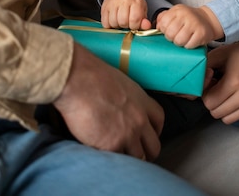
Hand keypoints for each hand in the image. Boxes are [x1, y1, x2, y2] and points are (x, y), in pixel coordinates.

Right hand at [54, 43, 163, 159]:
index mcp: (141, 101)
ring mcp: (127, 134)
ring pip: (138, 158)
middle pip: (154, 146)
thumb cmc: (93, 76)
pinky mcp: (112, 145)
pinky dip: (111, 160)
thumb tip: (120, 105)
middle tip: (135, 153)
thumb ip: (125, 98)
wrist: (79, 82)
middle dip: (146, 152)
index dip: (154, 131)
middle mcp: (139, 119)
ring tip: (117, 155)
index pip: (159, 120)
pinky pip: (117, 161)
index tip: (146, 135)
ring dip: (129, 159)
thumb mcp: (119, 82)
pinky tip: (102, 154)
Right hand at [101, 0, 150, 29]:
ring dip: (117, 25)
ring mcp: (113, 3)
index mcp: (136, 1)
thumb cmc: (132, 3)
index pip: (135, 20)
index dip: (135, 26)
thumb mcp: (142, 9)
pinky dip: (109, 25)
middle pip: (123, 22)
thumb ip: (144, 19)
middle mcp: (124, 0)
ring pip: (113, 23)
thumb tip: (146, 26)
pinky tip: (113, 20)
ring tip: (120, 20)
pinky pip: (105, 23)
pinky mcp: (104, 7)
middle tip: (127, 22)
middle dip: (126, 26)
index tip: (134, 24)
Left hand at [156, 4, 222, 47]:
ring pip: (179, 41)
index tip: (168, 31)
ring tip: (183, 39)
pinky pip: (189, 45)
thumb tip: (156, 27)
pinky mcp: (202, 34)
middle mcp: (186, 16)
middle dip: (171, 38)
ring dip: (179, 43)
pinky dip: (188, 46)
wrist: (207, 19)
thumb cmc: (188, 18)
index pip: (163, 24)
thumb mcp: (175, 13)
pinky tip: (190, 41)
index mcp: (177, 10)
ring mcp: (194, 24)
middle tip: (176, 36)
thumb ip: (163, 18)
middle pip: (170, 33)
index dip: (163, 30)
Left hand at [202, 38, 238, 123]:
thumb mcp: (221, 53)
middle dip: (213, 102)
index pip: (209, 103)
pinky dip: (236, 109)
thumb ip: (205, 66)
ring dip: (224, 108)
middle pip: (217, 113)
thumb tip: (196, 79)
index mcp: (234, 82)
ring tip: (228, 93)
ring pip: (229, 119)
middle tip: (218, 89)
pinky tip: (238, 95)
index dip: (206, 94)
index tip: (211, 85)